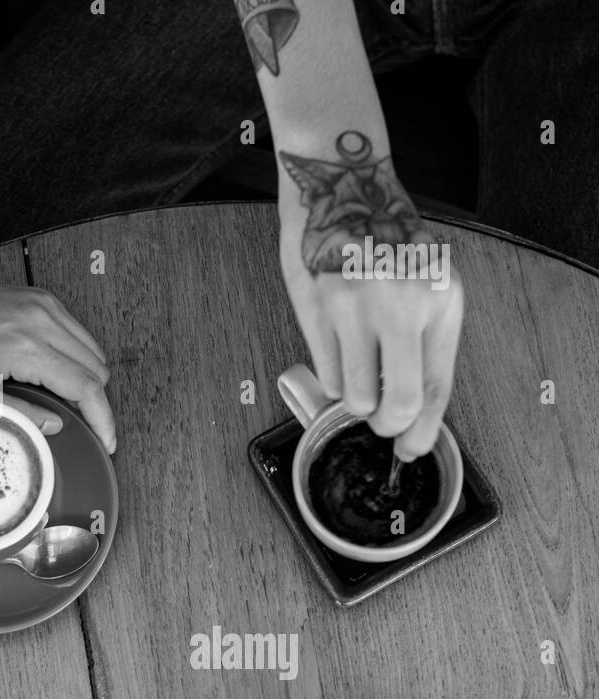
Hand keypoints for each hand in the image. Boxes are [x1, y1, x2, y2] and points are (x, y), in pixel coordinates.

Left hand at [0, 266, 116, 452]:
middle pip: (97, 369)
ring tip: (64, 402)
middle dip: (95, 403)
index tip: (108, 442)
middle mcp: (42, 321)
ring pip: (92, 350)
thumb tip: (55, 425)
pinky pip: (78, 334)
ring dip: (88, 380)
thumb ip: (13, 412)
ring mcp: (45, 305)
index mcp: (24, 347)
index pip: (85, 386)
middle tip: (79, 426)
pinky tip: (53, 375)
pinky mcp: (43, 300)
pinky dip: (77, 358)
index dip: (102, 419)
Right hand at [279, 223, 463, 460]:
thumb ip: (427, 341)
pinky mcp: (316, 310)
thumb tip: (415, 410)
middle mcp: (401, 306)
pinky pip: (327, 375)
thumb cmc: (386, 241)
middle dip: (387, 425)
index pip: (437, 387)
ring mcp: (355, 309)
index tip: (411, 448)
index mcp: (439, 302)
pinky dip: (333, 376)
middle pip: (397, 403)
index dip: (423, 431)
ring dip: (355, 398)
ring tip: (357, 371)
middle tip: (380, 419)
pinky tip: (338, 350)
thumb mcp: (429, 284)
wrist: (342, 193)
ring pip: (354, 397)